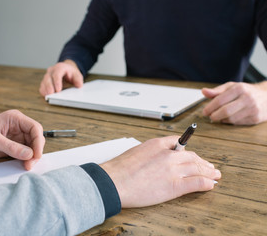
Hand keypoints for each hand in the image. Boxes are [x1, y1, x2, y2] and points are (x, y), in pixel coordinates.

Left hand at [0, 110, 44, 169]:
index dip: (38, 141)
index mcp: (15, 119)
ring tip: (27, 166)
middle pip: (36, 138)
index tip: (36, 154)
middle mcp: (18, 127)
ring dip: (32, 157)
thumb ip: (12, 147)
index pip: (34, 128)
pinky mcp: (14, 147)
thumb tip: (29, 154)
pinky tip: (25, 164)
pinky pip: (26, 153)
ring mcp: (17, 137)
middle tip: (31, 163)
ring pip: (33, 147)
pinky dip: (27, 159)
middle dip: (36, 151)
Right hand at [39, 59, 83, 95]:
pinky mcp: (45, 81)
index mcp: (60, 67)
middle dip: (49, 87)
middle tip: (51, 94)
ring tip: (48, 96)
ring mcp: (47, 75)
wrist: (66, 70)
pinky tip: (46, 95)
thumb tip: (79, 86)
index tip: (58, 90)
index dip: (57, 82)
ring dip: (45, 90)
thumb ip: (78, 79)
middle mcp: (52, 70)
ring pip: (43, 82)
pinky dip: (43, 91)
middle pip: (48, 78)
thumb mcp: (77, 74)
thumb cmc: (71, 73)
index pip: (57, 74)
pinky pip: (42, 86)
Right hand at [100, 136, 220, 207]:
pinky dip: (206, 183)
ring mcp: (172, 170)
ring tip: (214, 175)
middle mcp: (168, 155)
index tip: (193, 155)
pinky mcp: (174, 186)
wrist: (114, 181)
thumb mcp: (136, 151)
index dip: (189, 150)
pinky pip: (196, 183)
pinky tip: (210, 185)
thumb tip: (157, 158)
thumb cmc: (121, 168)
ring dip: (209, 172)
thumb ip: (151, 152)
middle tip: (209, 166)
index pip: (180, 143)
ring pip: (197, 169)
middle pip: (192, 157)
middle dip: (203, 162)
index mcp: (158, 144)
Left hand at [202, 81, 266, 124]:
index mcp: (239, 88)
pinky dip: (230, 122)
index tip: (205, 112)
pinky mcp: (256, 118)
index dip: (210, 107)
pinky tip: (228, 118)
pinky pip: (237, 123)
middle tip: (210, 116)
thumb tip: (204, 92)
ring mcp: (253, 109)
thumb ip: (217, 91)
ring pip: (231, 119)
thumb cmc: (246, 91)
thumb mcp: (231, 87)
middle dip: (214, 115)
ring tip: (219, 116)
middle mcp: (247, 98)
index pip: (220, 100)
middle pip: (225, 111)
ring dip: (221, 119)